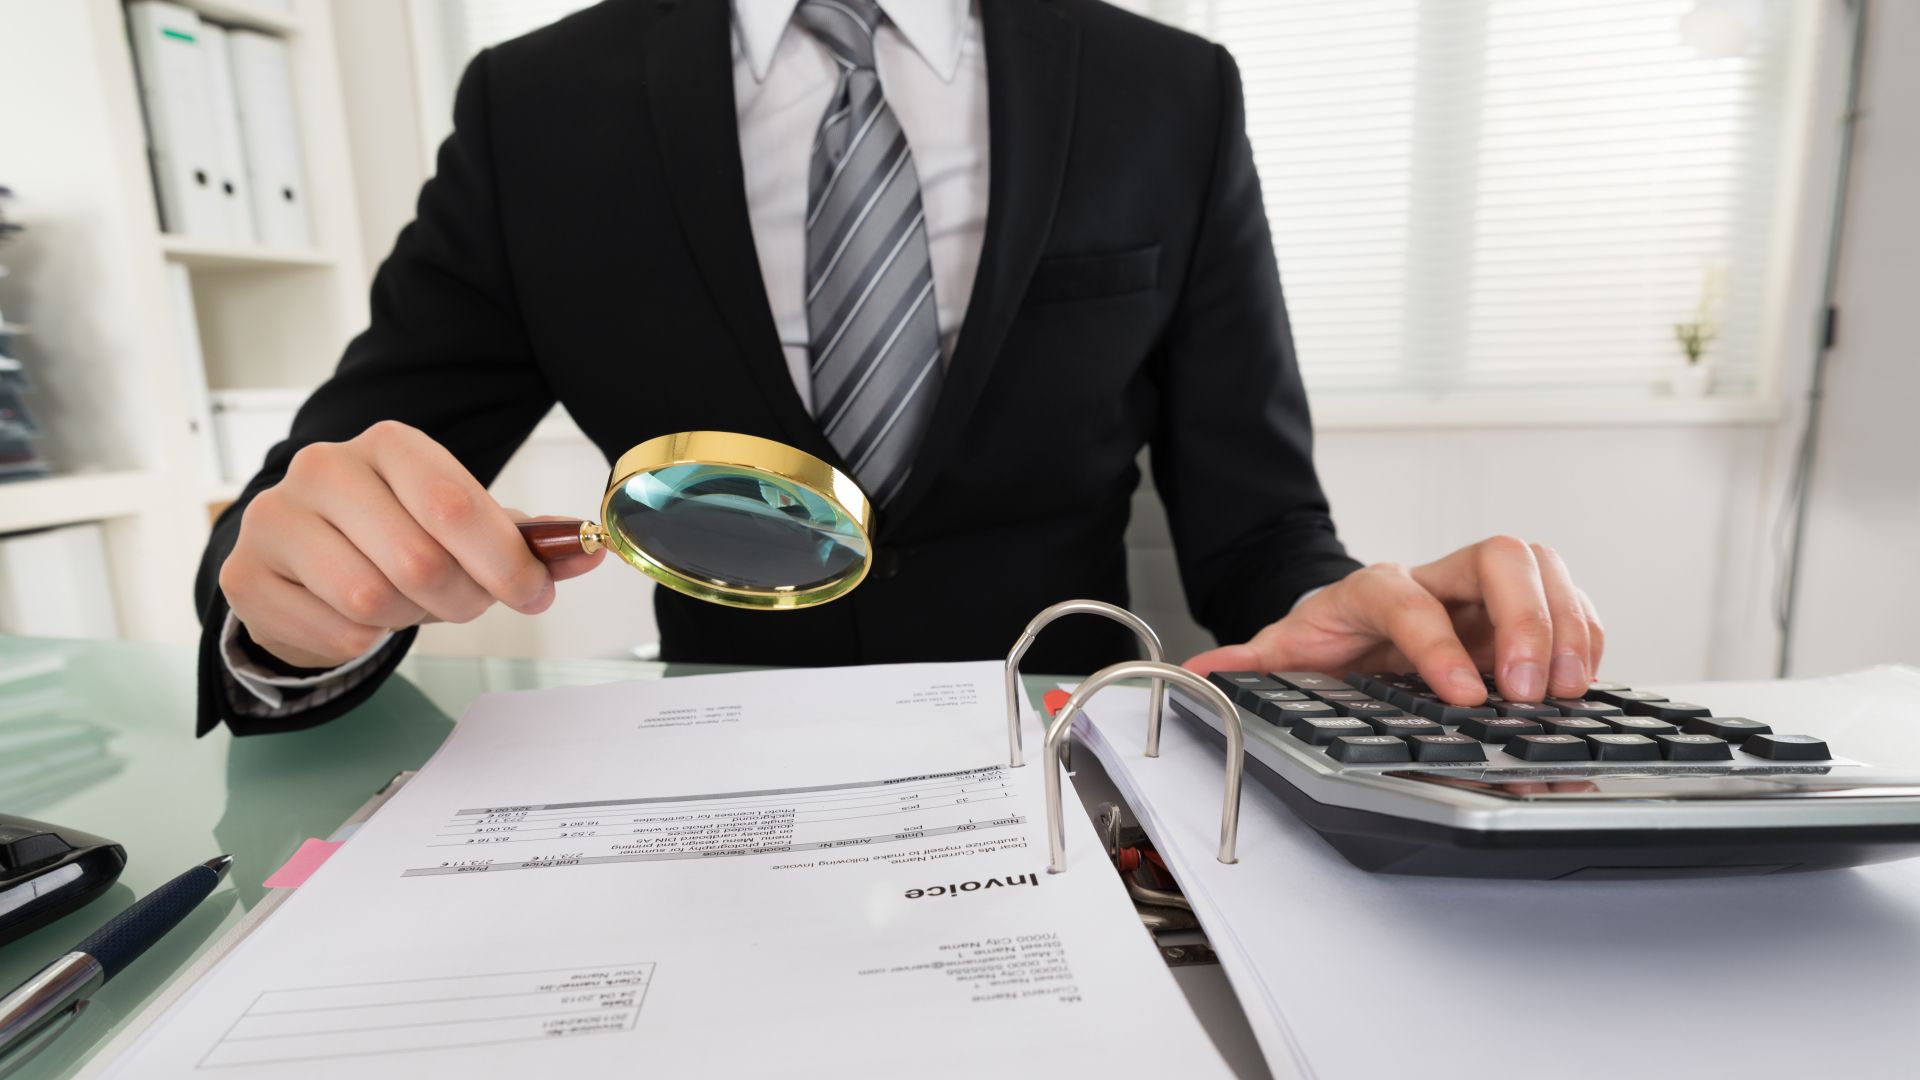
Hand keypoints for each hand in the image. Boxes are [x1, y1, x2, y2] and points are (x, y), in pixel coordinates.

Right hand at [219, 420, 605, 667]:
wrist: (303, 555)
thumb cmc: (395, 533)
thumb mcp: (463, 525)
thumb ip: (527, 539)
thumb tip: (591, 549)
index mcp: (389, 444)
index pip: (454, 506)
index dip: (505, 562)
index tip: (534, 594)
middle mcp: (324, 468)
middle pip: (418, 561)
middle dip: (462, 599)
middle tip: (467, 602)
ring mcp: (274, 518)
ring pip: (371, 600)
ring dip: (410, 620)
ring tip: (409, 603)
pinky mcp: (245, 575)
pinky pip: (332, 633)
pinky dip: (364, 641)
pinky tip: (361, 617)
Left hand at [1184, 536, 1603, 704]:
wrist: (1351, 624)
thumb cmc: (1329, 639)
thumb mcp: (1284, 654)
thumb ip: (1250, 666)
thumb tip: (1202, 677)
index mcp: (1372, 588)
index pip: (1410, 598)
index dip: (1438, 644)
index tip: (1463, 695)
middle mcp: (1436, 576)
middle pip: (1495, 556)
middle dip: (1523, 618)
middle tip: (1527, 688)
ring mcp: (1481, 589)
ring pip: (1539, 566)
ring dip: (1564, 626)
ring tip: (1564, 690)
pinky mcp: (1520, 609)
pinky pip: (1567, 598)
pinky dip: (1584, 633)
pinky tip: (1581, 677)